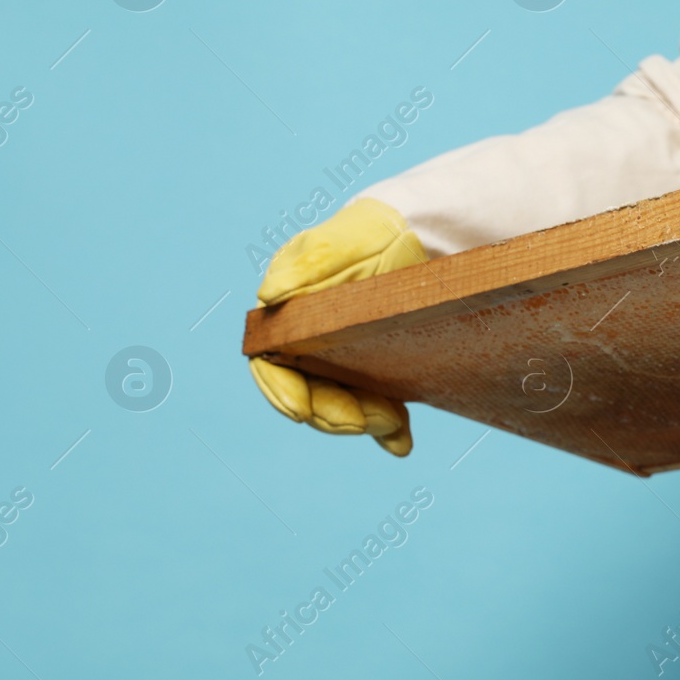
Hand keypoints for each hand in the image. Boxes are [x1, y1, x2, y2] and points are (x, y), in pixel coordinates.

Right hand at [247, 198, 426, 455]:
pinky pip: (375, 408)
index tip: (301, 410)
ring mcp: (340, 361)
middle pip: (309, 394)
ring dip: (364, 422)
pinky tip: (401, 444)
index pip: (271, 364)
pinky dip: (387, 430)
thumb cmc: (369, 235)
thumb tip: (268, 295)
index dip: (281, 391)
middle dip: (335, 414)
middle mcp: (308, 345)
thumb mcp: (343, 242)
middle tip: (374, 418)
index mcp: (287, 318)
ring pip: (342, 406)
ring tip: (396, 423)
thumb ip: (306, 263)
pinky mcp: (374, 371)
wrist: (411, 237)